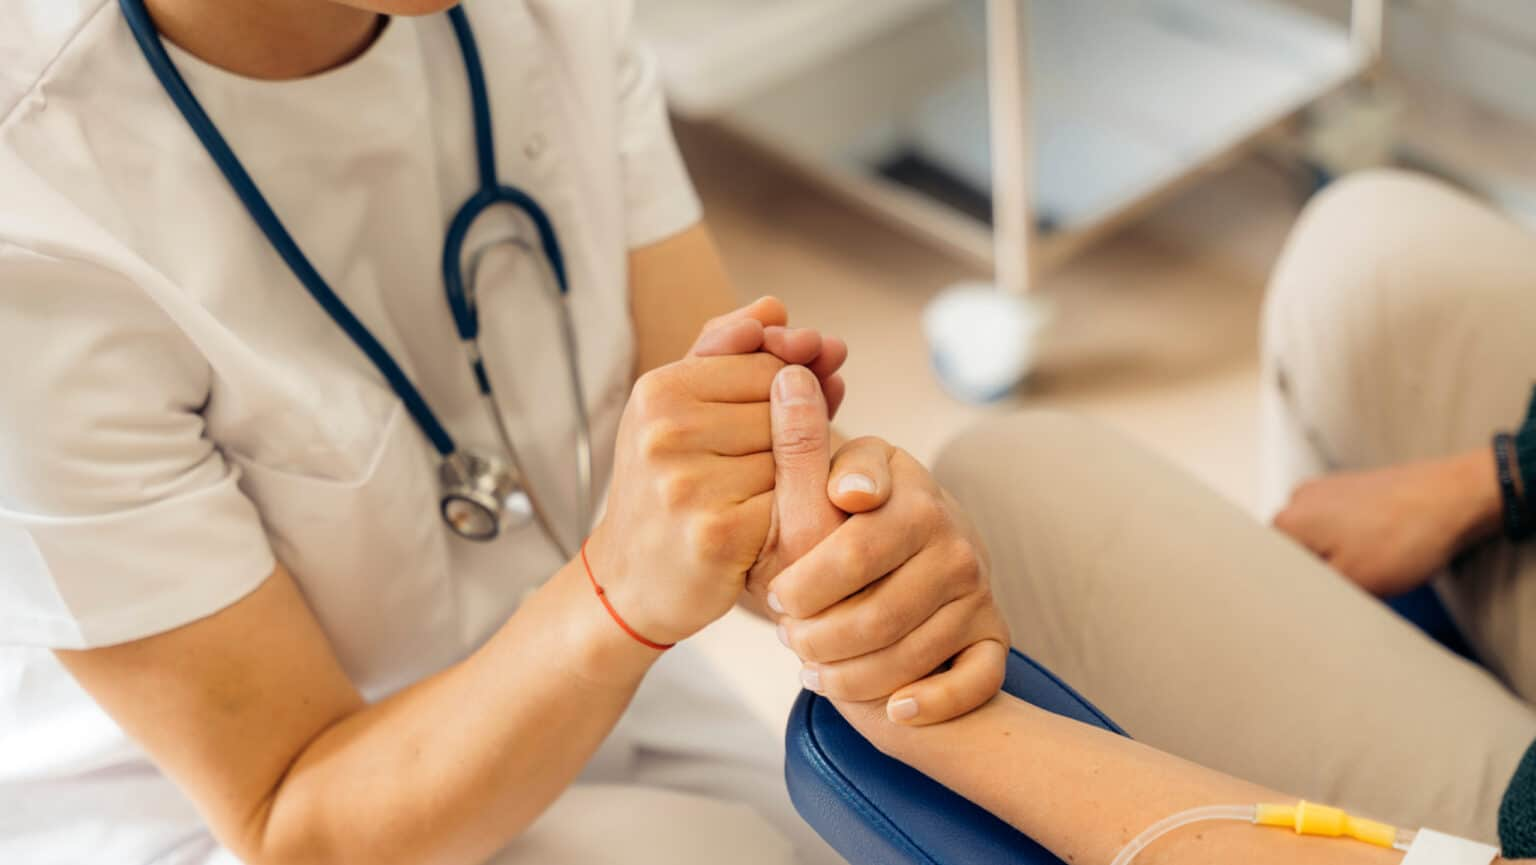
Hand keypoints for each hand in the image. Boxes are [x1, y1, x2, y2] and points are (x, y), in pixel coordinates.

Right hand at [584, 299, 848, 646]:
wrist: (632, 579)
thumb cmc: (665, 484)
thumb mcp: (676, 408)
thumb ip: (726, 350)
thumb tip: (776, 307)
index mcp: (658, 390)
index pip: (769, 362)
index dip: (790, 388)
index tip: (783, 416)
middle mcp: (667, 433)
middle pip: (786, 408)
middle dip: (790, 435)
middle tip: (760, 469)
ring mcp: (690, 485)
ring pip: (794, 456)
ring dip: (794, 476)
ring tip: (757, 497)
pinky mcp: (719, 535)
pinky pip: (793, 504)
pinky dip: (792, 515)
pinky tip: (768, 527)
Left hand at [759, 368, 1009, 726]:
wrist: (911, 555)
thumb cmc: (853, 515)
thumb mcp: (831, 473)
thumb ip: (806, 442)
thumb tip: (789, 381)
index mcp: (914, 498)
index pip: (852, 551)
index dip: (803, 585)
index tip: (775, 596)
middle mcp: (956, 543)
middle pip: (874, 615)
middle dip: (818, 637)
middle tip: (787, 638)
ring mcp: (977, 593)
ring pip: (910, 656)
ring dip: (852, 677)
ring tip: (812, 670)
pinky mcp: (994, 638)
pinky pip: (976, 682)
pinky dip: (935, 703)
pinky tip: (896, 709)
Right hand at [1273, 447, 1501, 596]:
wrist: (1457, 498)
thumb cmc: (1408, 536)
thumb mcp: (1351, 585)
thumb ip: (1307, 597)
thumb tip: (1286, 610)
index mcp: (1286, 522)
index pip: (1268, 572)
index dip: (1292, 594)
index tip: (1316, 606)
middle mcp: (1297, 500)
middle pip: (1291, 556)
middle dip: (1315, 577)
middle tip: (1349, 590)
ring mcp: (1323, 491)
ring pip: (1316, 543)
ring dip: (1336, 561)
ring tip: (1370, 570)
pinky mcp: (1350, 490)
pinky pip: (1336, 527)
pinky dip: (1352, 544)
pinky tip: (1378, 553)